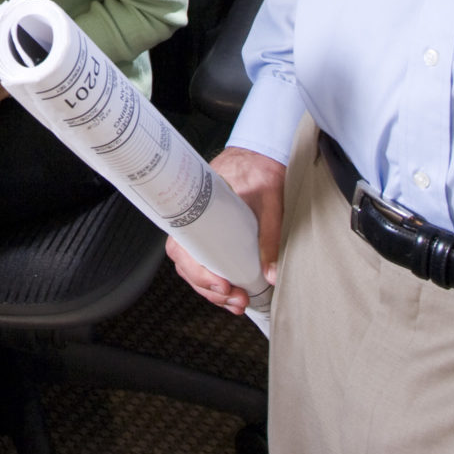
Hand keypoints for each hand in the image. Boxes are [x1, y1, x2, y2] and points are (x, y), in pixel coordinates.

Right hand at [169, 146, 283, 314]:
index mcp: (197, 208)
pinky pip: (204, 259)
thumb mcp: (270, 202)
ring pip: (194, 266)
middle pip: (186, 263)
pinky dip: (215, 280)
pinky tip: (231, 292)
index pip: (182, 248)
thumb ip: (270, 236)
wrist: (260, 151)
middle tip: (235, 299)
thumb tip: (272, 274)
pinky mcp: (212, 232)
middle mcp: (194, 220)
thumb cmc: (259, 168)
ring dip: (212, 290)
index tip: (221, 285)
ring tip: (237, 302)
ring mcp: (202, 227)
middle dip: (208, 289)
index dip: (197, 272)